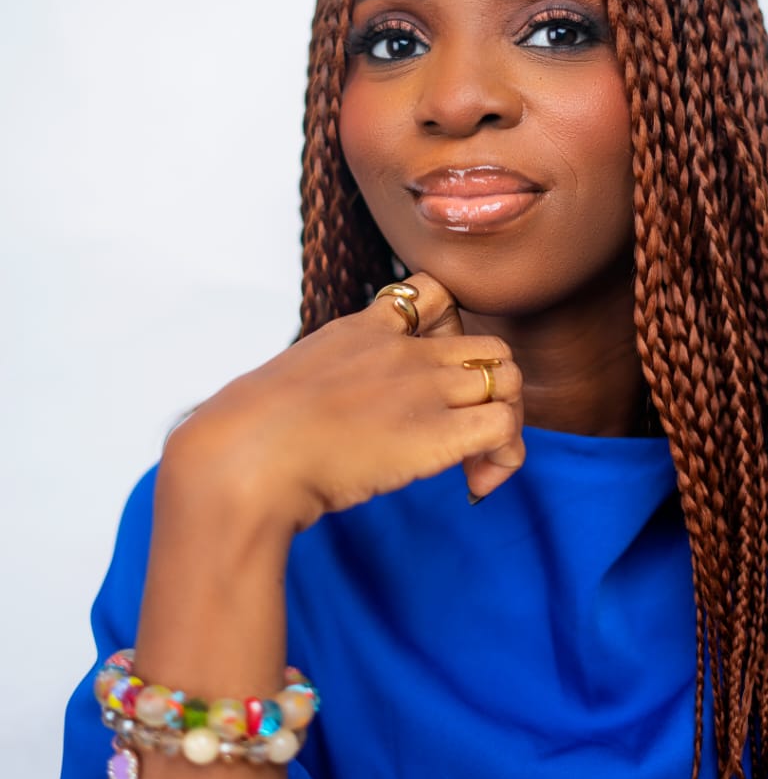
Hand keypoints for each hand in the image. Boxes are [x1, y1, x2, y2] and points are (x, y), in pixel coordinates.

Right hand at [161, 273, 524, 534]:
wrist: (247, 454)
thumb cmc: (247, 435)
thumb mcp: (285, 387)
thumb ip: (315, 390)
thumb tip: (306, 421)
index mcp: (363, 330)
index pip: (433, 294)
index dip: (451, 331)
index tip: (434, 376)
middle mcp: (404, 351)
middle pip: (489, 346)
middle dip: (492, 391)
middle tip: (466, 437)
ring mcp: (426, 386)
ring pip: (510, 380)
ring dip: (506, 423)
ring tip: (475, 465)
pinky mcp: (440, 431)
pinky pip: (506, 426)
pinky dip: (506, 456)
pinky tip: (476, 484)